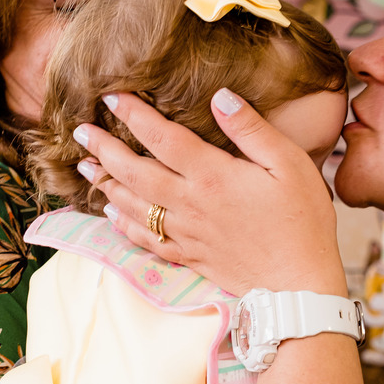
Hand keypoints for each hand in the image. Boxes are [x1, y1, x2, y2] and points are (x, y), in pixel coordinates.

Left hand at [80, 89, 347, 296]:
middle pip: (136, 172)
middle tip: (80, 131)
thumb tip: (220, 97)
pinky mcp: (191, 256)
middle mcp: (192, 204)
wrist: (299, 287)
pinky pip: (147, 240)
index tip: (111, 96)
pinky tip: (112, 216)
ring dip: (106, 184)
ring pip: (134, 206)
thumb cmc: (303, 222)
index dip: (135, 115)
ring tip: (85, 167)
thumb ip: (253, 130)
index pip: (163, 138)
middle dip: (104, 150)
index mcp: (214, 176)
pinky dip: (124, 226)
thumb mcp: (291, 165)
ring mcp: (188, 233)